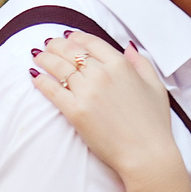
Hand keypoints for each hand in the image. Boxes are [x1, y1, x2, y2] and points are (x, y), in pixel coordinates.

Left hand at [31, 32, 178, 182]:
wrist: (146, 154)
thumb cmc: (154, 124)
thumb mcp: (156, 87)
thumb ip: (142, 63)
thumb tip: (129, 47)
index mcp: (121, 65)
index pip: (91, 43)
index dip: (76, 38)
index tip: (67, 36)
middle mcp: (102, 74)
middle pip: (71, 52)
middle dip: (56, 45)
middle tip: (47, 44)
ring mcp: (87, 92)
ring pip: (59, 68)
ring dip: (45, 59)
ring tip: (37, 55)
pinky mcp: (75, 112)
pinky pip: (53, 90)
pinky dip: (41, 81)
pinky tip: (35, 75)